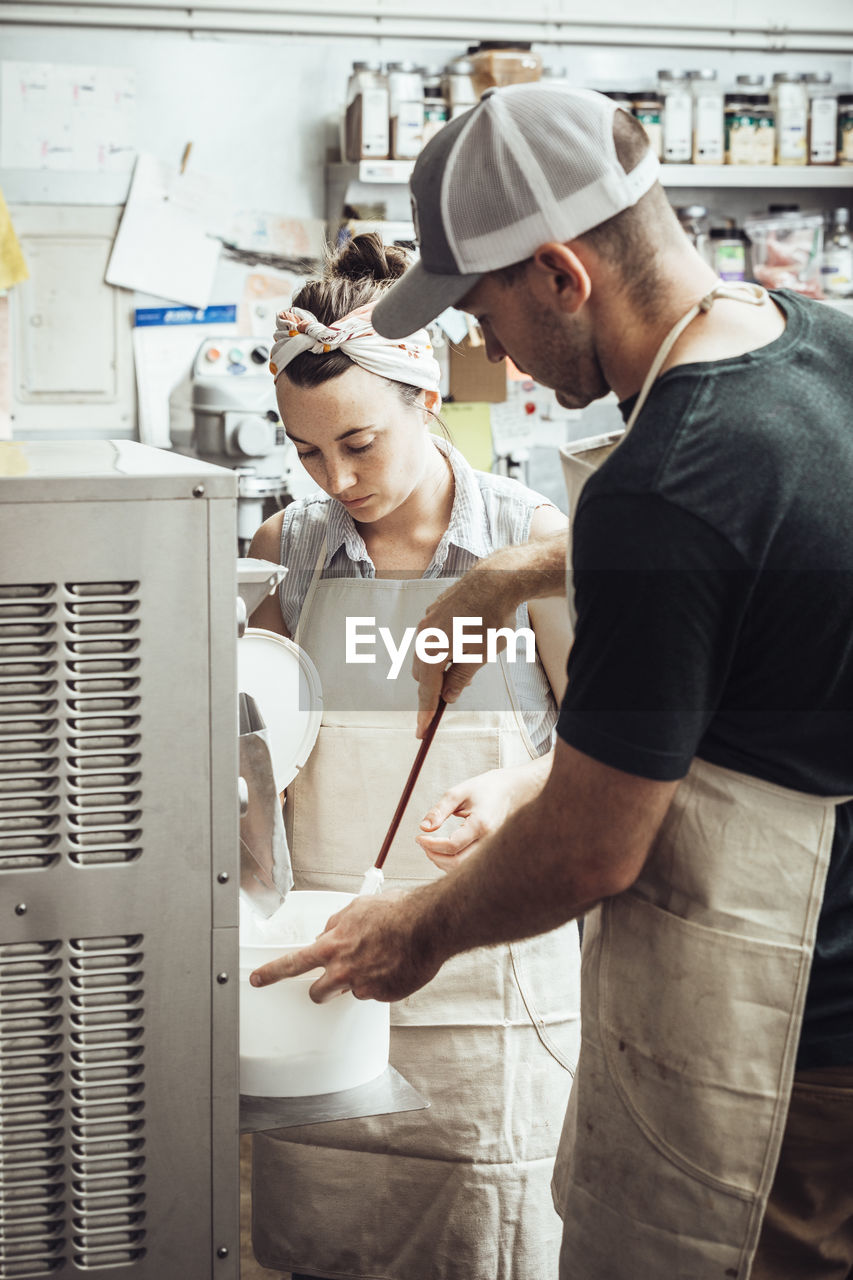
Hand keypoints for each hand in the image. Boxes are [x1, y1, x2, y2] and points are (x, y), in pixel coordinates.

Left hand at [249, 890, 444, 1003]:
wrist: (429, 925)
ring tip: (378, 963)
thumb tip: (329, 931)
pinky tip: (395, 967)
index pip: (292, 963)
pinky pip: (375, 994)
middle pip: (318, 993)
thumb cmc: (397, 912)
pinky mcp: (384, 997)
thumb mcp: (358, 908)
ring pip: (350, 992)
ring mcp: (364, 987)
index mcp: (333, 946)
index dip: (271, 973)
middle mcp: (344, 971)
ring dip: (357, 983)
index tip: (258, 980)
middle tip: (335, 978)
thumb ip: (338, 923)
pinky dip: (382, 984)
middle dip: (322, 988)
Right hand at [412, 561, 518, 737]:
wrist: (495, 580)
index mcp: (432, 649)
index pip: (426, 690)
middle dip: (435, 686)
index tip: (421, 733)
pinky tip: (465, 641)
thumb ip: (460, 678)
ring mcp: (427, 621)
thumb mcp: (479, 656)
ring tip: (468, 661)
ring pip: (426, 654)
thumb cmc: (490, 619)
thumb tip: (448, 696)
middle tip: (459, 689)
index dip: (425, 713)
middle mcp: (424, 635)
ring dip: (440, 666)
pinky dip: (443, 648)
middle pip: (422, 674)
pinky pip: (432, 638)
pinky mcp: (434, 611)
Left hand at [417, 756, 552, 870]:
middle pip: (458, 864)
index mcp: (482, 824)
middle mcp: (490, 841)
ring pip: (464, 870)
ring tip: (431, 846)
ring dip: (442, 861)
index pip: (452, 845)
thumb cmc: (486, 789)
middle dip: (435, 856)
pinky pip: (470, 866)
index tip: (418, 837)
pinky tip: (444, 851)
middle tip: (422, 843)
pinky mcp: (492, 853)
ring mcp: (493, 850)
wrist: (512, 791)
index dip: (431, 845)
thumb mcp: (458, 793)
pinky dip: (453, 863)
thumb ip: (439, 810)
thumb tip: (423, 827)